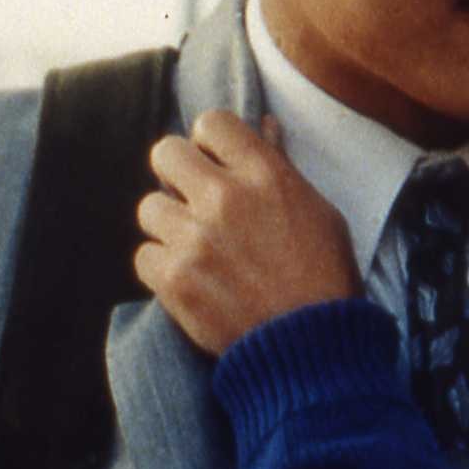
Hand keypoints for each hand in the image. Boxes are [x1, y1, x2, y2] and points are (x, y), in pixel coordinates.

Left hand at [135, 109, 360, 354]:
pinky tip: (191, 280)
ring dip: (169, 227)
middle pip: (165, 153)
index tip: (217, 164)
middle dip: (176, 175)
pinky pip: (144, 255)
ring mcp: (195, 238)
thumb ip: (281, 167)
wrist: (312, 346)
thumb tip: (264, 128)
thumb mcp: (318, 210)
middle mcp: (225, 197)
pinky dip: (163, 268)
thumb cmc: (324, 276)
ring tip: (197, 249)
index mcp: (265, 174)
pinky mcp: (174, 278)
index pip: (211, 123)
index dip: (210, 143)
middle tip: (194, 201)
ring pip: (149, 207)